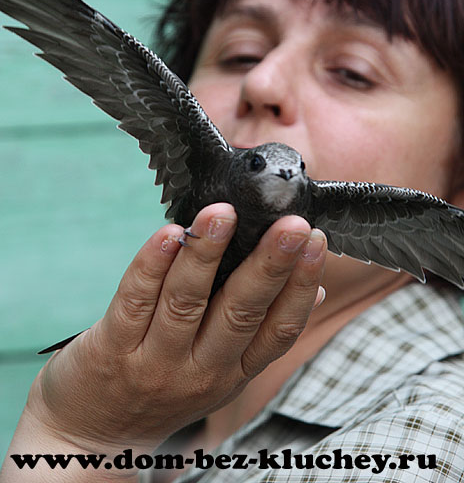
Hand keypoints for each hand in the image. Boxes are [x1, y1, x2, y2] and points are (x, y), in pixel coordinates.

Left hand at [7, 203, 325, 477]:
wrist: (95, 435)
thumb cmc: (165, 389)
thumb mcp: (223, 373)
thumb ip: (261, 332)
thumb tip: (315, 290)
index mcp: (235, 372)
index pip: (279, 329)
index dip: (301, 285)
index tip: (316, 242)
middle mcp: (201, 371)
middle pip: (241, 313)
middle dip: (269, 265)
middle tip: (291, 225)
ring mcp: (155, 361)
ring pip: (186, 302)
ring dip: (207, 254)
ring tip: (223, 213)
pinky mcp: (112, 349)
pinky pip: (135, 301)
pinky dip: (152, 265)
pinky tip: (169, 234)